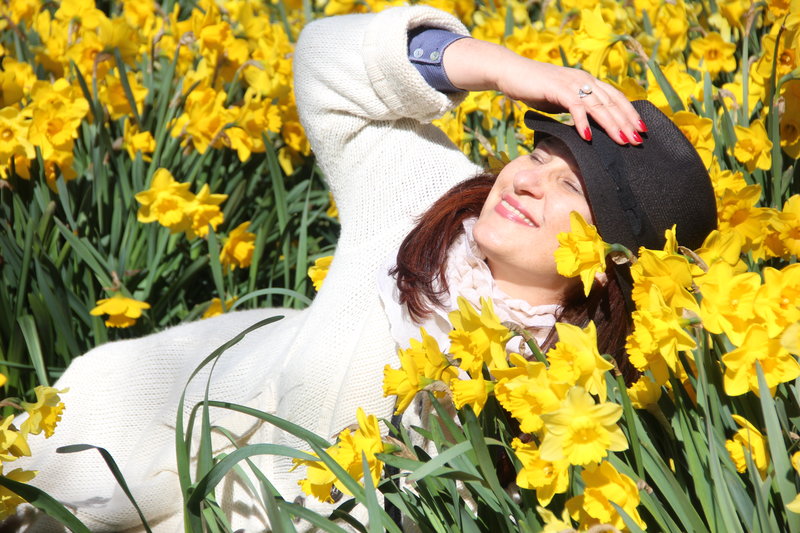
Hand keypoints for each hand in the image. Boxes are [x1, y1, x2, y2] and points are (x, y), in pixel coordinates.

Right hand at [442, 38, 644, 144]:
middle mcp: (584, 80)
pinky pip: (575, 107)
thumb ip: (575, 110)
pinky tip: (588, 137)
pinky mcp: (557, 88)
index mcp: (587, 82)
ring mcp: (571, 83)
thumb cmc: (534, 88)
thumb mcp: (560, 101)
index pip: (615, 97)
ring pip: (598, 106)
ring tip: (622, 140)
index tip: (640, 129)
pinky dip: (583, 122)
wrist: (511, 73)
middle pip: (611, 102)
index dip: (629, 113)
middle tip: (638, 139)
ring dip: (612, 124)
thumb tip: (588, 128)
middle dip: (626, 122)